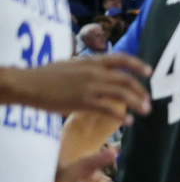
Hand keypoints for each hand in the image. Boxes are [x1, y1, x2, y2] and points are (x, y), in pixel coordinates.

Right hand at [0, 54, 150, 117]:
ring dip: (136, 103)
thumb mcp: (71, 65)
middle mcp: (93, 72)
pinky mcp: (83, 101)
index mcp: (91, 61)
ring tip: (145, 111)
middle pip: (126, 79)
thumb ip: (88, 68)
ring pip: (121, 93)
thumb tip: (100, 70)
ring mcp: (89, 86)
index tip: (149, 72)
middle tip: (148, 102)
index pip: (120, 59)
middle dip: (141, 91)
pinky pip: (108, 109)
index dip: (137, 65)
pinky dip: (121, 116)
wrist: (29, 83)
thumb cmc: (47, 76)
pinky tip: (128, 122)